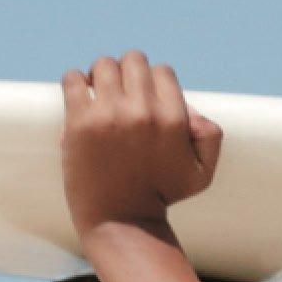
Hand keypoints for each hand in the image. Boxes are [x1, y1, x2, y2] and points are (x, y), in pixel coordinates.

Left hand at [59, 51, 221, 239]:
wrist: (120, 221)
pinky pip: (72, 79)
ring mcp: (109, 115)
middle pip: (133, 61)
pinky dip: (74, 82)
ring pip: (103, 65)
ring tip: (98, 95)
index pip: (162, 71)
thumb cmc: (160, 195)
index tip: (144, 103)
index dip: (154, 85)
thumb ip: (209, 136)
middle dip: (127, 74)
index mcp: (173, 119)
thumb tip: (188, 110)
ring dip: (99, 75)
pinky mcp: (80, 122)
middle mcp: (143, 112)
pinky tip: (79, 97)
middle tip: (120, 95)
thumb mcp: (201, 172)